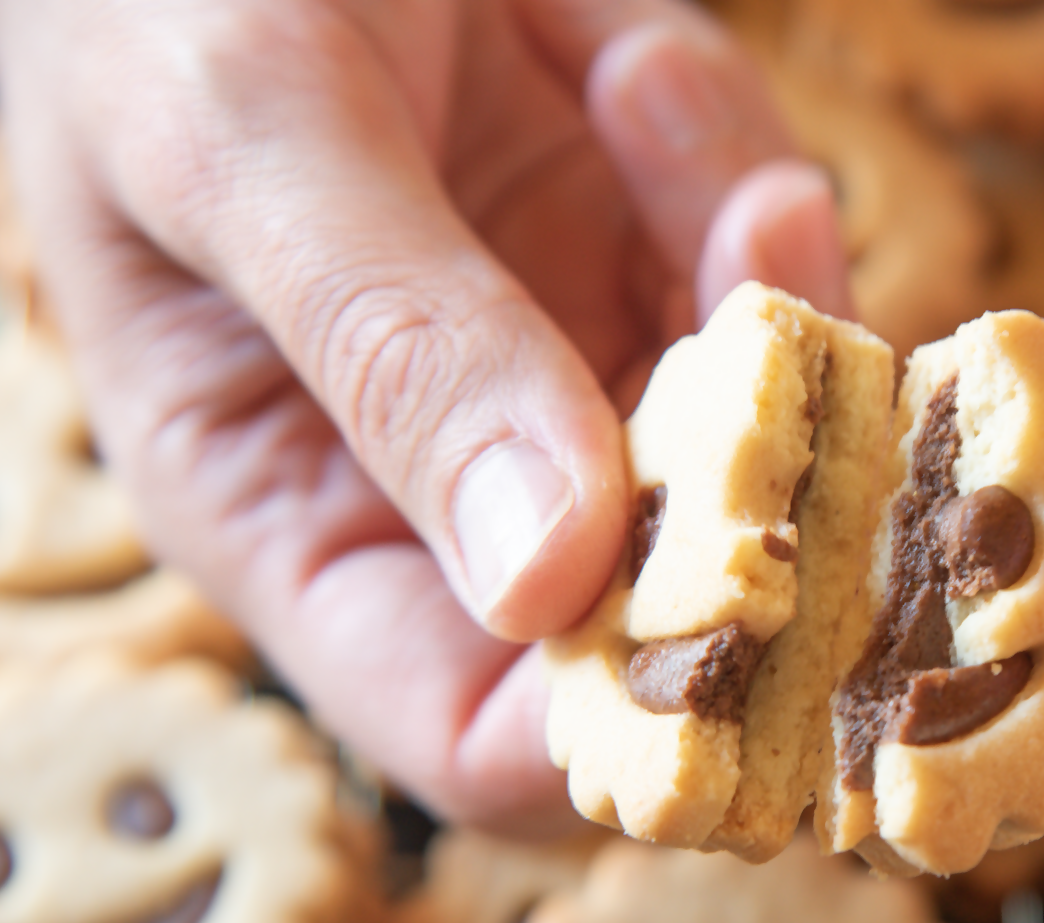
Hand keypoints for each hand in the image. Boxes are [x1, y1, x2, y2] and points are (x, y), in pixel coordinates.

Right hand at [0, 0, 850, 832]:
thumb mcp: (242, 138)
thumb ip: (394, 350)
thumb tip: (551, 579)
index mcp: (297, 519)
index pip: (479, 734)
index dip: (628, 725)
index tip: (754, 609)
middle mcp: (456, 483)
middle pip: (677, 606)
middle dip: (764, 486)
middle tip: (801, 346)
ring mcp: (569, 376)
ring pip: (762, 430)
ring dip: (743, 270)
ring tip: (630, 82)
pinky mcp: (640, 268)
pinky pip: (766, 284)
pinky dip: (729, 170)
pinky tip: (619, 59)